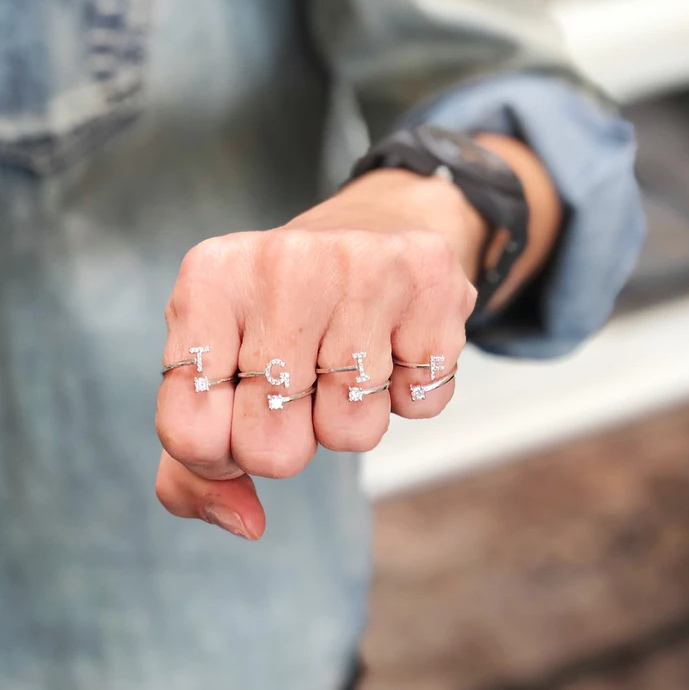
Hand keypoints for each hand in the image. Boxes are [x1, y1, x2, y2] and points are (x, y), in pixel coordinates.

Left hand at [154, 169, 481, 538]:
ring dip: (349, 414)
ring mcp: (364, 267)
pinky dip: (408, 394)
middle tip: (301, 382)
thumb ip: (196, 463)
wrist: (372, 230)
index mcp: (210, 280)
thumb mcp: (216, 367)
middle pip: (270, 447)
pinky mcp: (431, 284)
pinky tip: (396, 342)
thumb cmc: (282, 313)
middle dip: (288, 439)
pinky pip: (420, 406)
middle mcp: (283, 262)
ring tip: (348, 353)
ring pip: (351, 432)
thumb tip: (247, 522)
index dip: (218, 453)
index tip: (238, 413)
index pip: (191, 432)